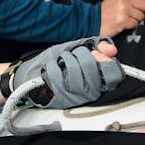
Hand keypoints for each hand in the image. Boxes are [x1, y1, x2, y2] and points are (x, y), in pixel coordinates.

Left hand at [2, 37, 122, 107]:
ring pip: (77, 70)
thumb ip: (96, 46)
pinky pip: (59, 75)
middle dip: (81, 54)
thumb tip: (111, 49)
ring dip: (66, 59)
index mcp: (99, 81)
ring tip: (61, 62)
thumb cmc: (55, 62)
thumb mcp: (77, 49)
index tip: (95, 54)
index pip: (115, 75)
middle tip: (73, 56)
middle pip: (94, 67)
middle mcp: (90, 92)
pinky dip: (53, 66)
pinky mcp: (59, 99)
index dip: (106, 61)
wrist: (29, 75)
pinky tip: (51, 69)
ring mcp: (75, 96)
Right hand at [97, 0, 144, 37]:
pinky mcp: (123, 20)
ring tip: (124, 18)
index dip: (140, 3)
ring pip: (141, 16)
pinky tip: (122, 23)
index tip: (133, 7)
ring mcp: (124, 9)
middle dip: (139, 11)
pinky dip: (130, 26)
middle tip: (130, 14)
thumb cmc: (106, 10)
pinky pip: (135, 24)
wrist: (93, 20)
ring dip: (134, 19)